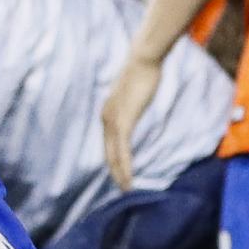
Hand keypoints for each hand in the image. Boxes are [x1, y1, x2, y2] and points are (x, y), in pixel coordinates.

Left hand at [100, 51, 159, 189]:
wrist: (143, 60)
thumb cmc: (143, 73)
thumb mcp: (134, 93)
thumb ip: (131, 103)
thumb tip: (135, 103)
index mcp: (108, 113)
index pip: (109, 143)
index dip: (114, 160)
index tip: (120, 173)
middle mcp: (106, 118)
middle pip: (108, 153)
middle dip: (115, 172)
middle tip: (123, 188)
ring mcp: (113, 121)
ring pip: (114, 155)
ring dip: (120, 174)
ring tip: (126, 189)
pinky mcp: (124, 121)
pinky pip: (123, 150)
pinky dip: (125, 166)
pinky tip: (129, 178)